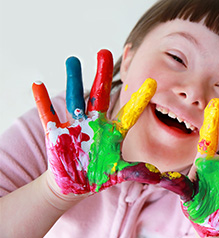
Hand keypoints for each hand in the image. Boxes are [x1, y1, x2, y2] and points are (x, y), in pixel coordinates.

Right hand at [32, 49, 160, 194]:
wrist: (75, 182)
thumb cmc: (99, 174)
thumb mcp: (119, 172)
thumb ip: (137, 172)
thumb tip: (158, 175)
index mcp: (113, 132)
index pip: (129, 114)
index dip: (139, 100)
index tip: (152, 82)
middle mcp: (96, 124)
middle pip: (100, 96)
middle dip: (102, 76)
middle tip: (104, 52)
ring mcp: (76, 126)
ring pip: (75, 99)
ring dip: (73, 80)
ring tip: (73, 59)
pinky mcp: (57, 133)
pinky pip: (49, 115)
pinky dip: (42, 102)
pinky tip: (38, 85)